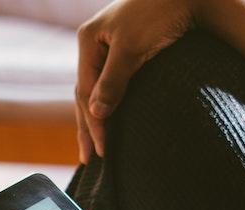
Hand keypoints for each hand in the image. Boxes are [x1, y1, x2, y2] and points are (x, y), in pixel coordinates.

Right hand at [75, 0, 199, 162]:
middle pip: (86, 93)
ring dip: (96, 119)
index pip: (84, 90)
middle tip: (89, 159)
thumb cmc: (159, 14)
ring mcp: (110, 48)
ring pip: (97, 90)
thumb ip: (113, 81)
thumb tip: (95, 113)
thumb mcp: (132, 48)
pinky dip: (109, 105)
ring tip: (95, 146)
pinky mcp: (127, 52)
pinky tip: (110, 119)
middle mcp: (96, 43)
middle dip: (88, 126)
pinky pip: (111, 85)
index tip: (101, 150)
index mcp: (89, 39)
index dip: (92, 122)